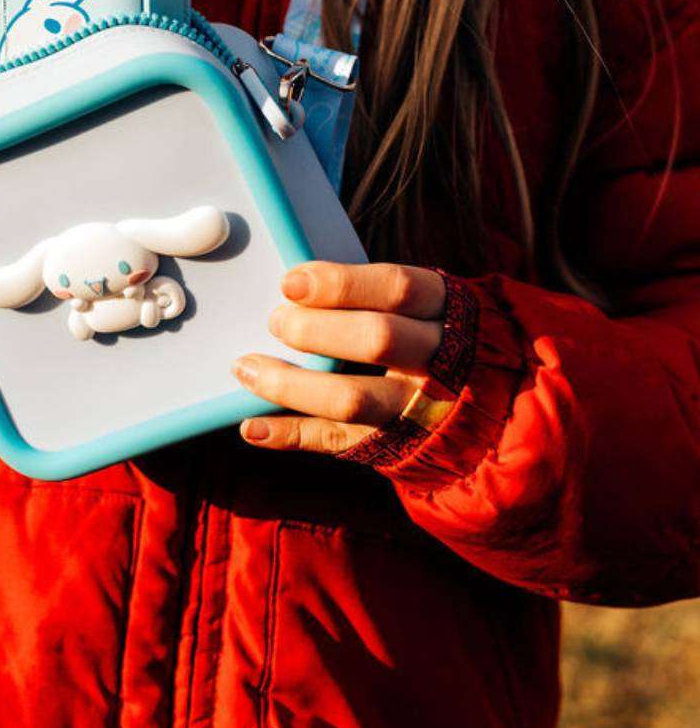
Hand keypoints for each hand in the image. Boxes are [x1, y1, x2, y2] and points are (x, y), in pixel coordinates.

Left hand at [232, 262, 446, 454]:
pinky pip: (337, 440)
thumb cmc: (424, 330)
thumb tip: (291, 283)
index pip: (397, 288)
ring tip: (246, 368)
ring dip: (291, 385)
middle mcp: (439, 359)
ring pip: (353, 398)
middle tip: (275, 321)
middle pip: (378, 339)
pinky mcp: (395, 444)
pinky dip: (290, 434)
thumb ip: (368, 292)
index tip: (289, 283)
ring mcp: (419, 408)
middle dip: (314, 330)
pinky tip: (252, 426)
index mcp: (443, 308)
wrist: (482, 398)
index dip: (340, 284)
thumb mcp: (419, 301)